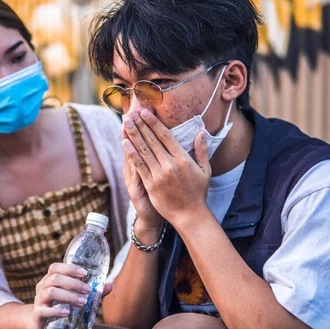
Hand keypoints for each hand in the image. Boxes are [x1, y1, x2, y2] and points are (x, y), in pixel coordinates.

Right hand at [25, 263, 112, 328]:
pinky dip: (56, 311)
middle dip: (73, 283)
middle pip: (55, 279)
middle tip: (88, 290)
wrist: (39, 321)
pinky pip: (44, 310)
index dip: (69, 268)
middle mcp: (42, 286)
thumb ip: (89, 291)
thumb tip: (109, 286)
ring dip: (68, 296)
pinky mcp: (38, 313)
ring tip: (82, 302)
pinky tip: (67, 312)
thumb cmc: (59, 304)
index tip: (84, 273)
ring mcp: (39, 300)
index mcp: (50, 278)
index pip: (55, 267)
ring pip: (50, 292)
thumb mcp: (71, 295)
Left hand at [121, 110, 211, 224]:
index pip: (166, 136)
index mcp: (183, 159)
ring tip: (125, 123)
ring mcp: (159, 175)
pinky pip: (139, 166)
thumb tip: (201, 132)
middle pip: (152, 140)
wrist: (190, 215)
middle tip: (131, 113)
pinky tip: (125, 143)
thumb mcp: (205, 170)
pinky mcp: (151, 185)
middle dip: (140, 125)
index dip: (154, 123)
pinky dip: (131, 153)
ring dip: (133, 135)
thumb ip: (201, 150)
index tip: (146, 113)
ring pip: (143, 151)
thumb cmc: (198, 192)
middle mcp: (170, 165)